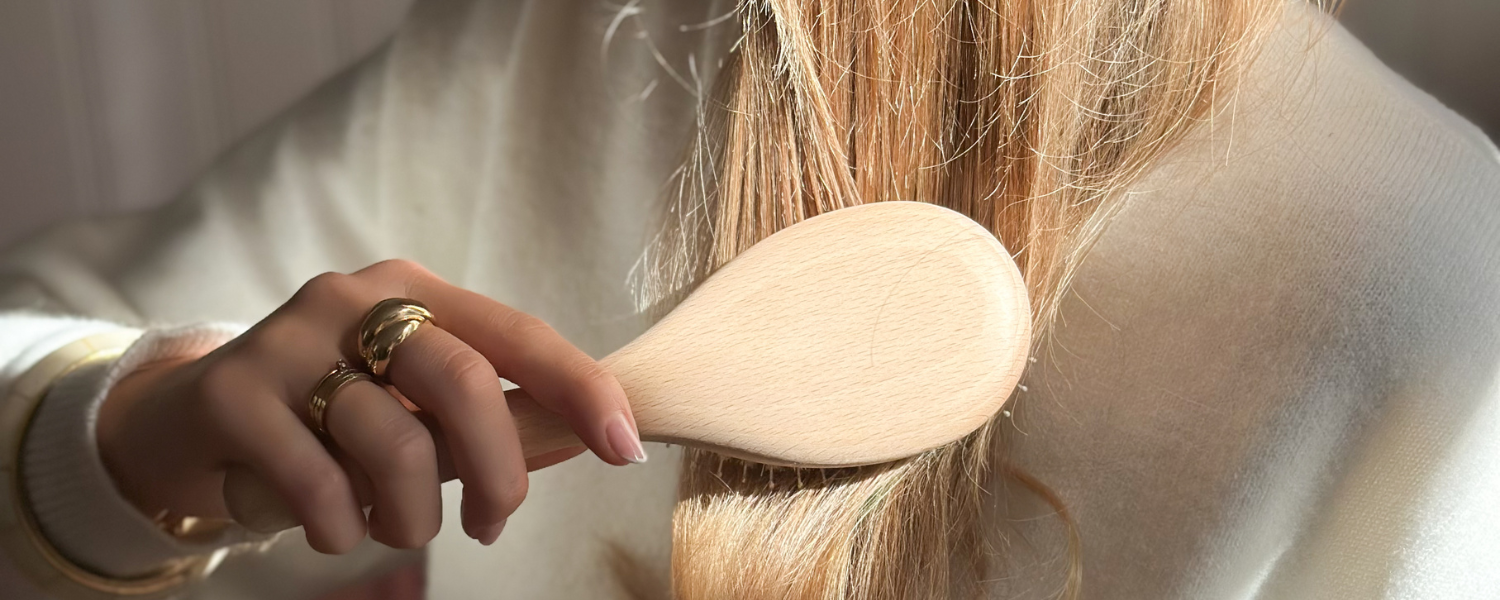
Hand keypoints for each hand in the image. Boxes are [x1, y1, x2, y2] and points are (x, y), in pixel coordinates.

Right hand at [96, 260, 644, 552]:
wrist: (184, 421)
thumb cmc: (324, 417)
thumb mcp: (407, 408)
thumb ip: (481, 419)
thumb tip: (579, 437)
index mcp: (412, 291)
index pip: (516, 333)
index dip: (579, 388)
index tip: (625, 446)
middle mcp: (352, 299)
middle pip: (464, 381)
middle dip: (499, 471)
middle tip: (492, 524)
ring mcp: (289, 339)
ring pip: (394, 443)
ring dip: (410, 517)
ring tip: (393, 528)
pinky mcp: (233, 392)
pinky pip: (320, 482)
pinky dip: (342, 527)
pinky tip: (335, 527)